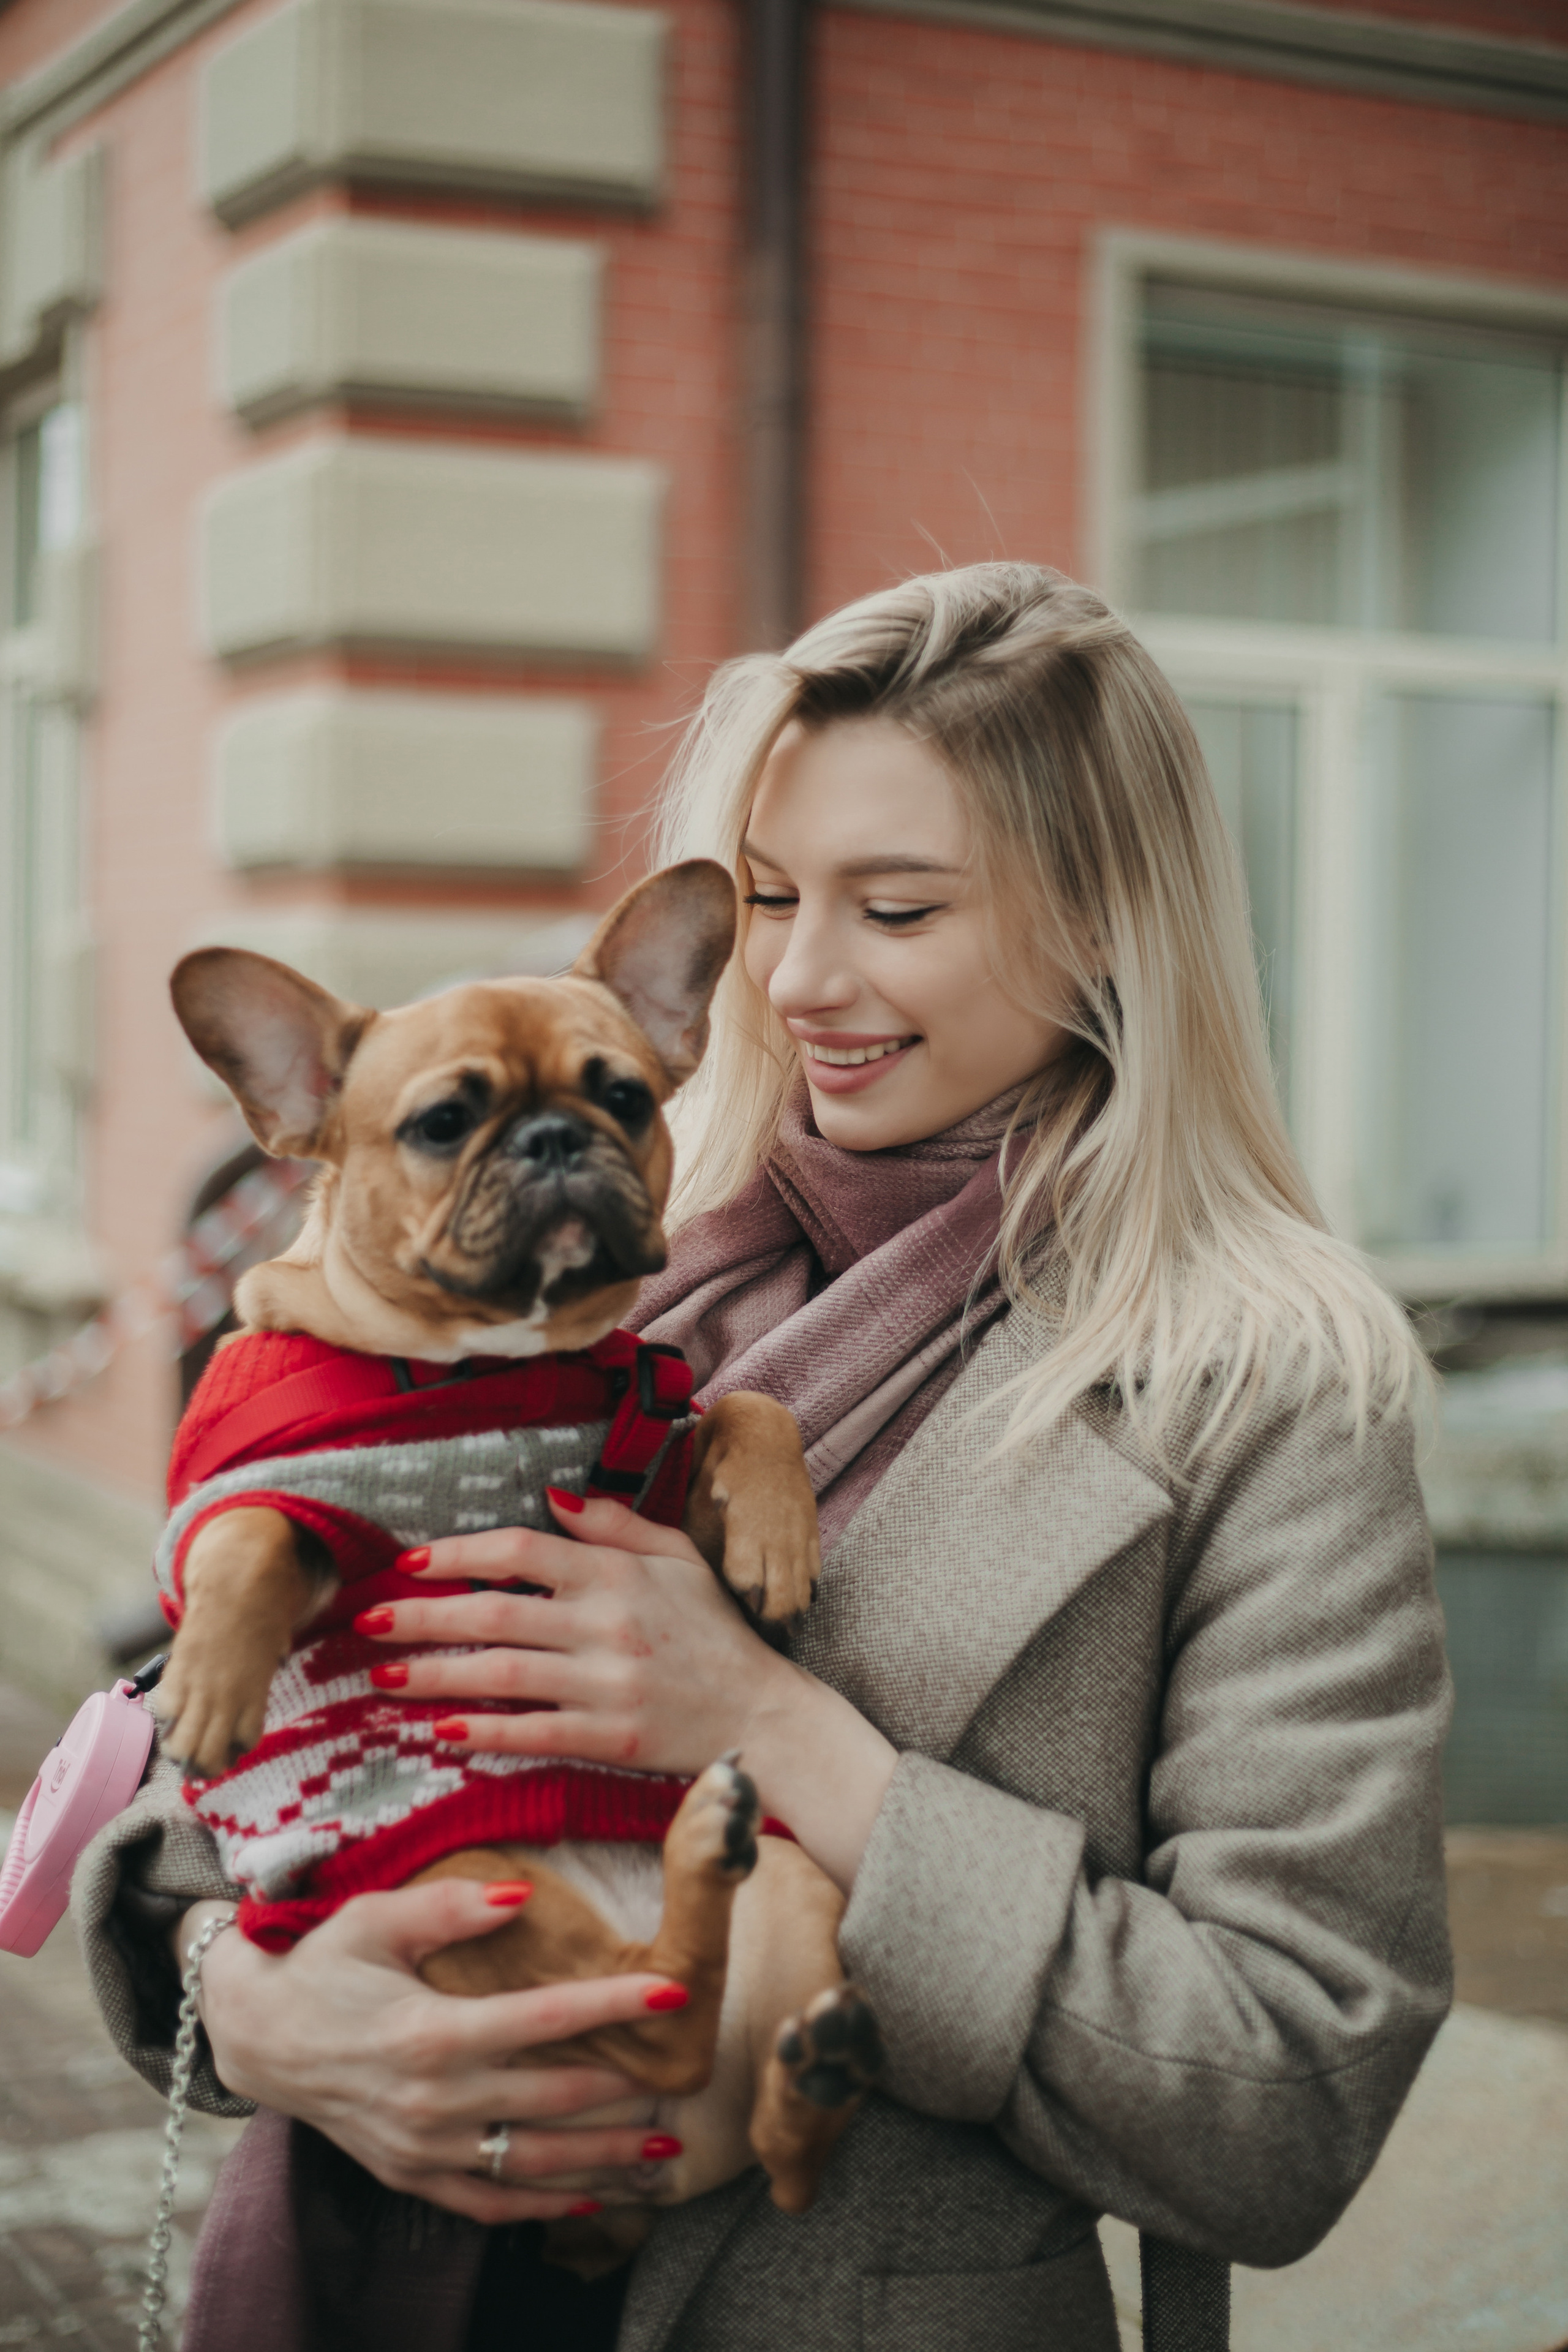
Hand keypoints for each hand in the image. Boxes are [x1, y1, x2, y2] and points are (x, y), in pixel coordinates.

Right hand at [188, 1877, 683, 2223]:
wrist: (258, 2034)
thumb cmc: (323, 1963)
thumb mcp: (377, 1917)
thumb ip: (451, 1906)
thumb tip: (523, 1897)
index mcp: (430, 2031)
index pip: (545, 2018)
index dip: (614, 2004)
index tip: (673, 1993)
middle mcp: (432, 2099)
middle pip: (552, 2100)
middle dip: (627, 2091)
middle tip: (688, 2078)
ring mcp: (421, 2147)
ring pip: (531, 2163)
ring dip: (602, 2158)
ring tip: (662, 2151)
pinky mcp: (409, 2175)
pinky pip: (486, 2203)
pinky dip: (541, 2206)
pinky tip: (592, 2199)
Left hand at [363, 1494, 789, 1779]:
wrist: (764, 1713)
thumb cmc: (716, 1632)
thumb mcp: (678, 1559)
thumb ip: (615, 1525)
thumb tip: (553, 1496)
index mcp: (617, 1573)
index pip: (520, 1551)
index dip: (457, 1553)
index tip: (408, 1562)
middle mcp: (606, 1623)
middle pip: (494, 1612)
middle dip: (421, 1616)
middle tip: (366, 1620)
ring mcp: (608, 1682)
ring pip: (501, 1674)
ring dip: (435, 1676)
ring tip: (383, 1677)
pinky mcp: (611, 1737)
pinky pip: (533, 1732)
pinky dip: (485, 1733)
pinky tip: (441, 1732)